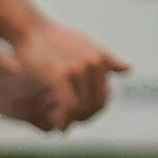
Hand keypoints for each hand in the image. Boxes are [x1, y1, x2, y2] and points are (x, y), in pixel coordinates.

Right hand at [0, 19, 123, 132]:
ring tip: (64, 125)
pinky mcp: (58, 75)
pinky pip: (68, 106)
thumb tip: (128, 69)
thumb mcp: (86, 44)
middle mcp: (91, 64)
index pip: (104, 98)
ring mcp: (76, 70)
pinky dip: (65, 121)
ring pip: (82, 108)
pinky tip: (60, 128)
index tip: (80, 116)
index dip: (94, 112)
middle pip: (95, 105)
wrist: (29, 29)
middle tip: (71, 124)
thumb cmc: (54, 38)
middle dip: (84, 118)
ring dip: (73, 121)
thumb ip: (107, 59)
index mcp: (99, 60)